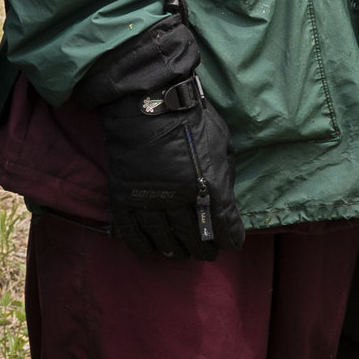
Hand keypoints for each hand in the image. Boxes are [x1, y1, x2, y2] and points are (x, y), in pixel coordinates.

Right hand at [77, 15, 246, 260]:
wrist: (149, 104)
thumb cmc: (191, 119)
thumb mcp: (223, 143)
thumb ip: (225, 173)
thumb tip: (225, 196)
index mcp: (210, 184)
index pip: (225, 225)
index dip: (231, 238)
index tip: (232, 243)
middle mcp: (181, 198)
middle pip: (196, 237)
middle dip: (205, 249)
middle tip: (208, 253)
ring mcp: (150, 200)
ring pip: (166, 240)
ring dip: (177, 251)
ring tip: (182, 254)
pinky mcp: (125, 198)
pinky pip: (132, 233)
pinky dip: (143, 246)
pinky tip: (151, 252)